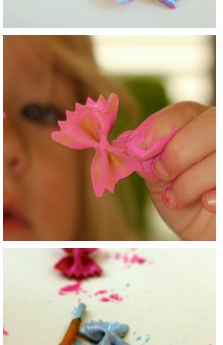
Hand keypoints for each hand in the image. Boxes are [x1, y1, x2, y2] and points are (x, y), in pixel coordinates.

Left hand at [142, 102, 214, 239]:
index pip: (183, 111)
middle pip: (210, 124)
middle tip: (163, 174)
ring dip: (191, 181)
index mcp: (199, 123)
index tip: (140, 150)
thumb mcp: (158, 175)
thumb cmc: (181, 199)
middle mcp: (221, 133)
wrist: (205, 233)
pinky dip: (215, 195)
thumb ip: (147, 156)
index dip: (159, 128)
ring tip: (176, 198)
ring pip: (219, 156)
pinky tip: (206, 205)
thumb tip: (131, 144)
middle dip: (179, 151)